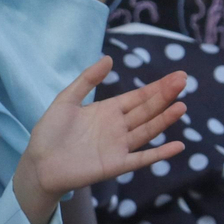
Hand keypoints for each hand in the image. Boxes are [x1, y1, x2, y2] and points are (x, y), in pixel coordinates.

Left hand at [14, 60, 186, 223]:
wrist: (39, 163)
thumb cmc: (50, 132)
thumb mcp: (66, 99)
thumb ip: (87, 80)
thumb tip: (109, 58)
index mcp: (107, 110)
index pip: (138, 97)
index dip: (156, 87)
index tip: (177, 76)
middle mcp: (117, 127)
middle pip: (147, 110)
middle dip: (164, 96)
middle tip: (183, 81)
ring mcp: (119, 146)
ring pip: (147, 130)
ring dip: (165, 119)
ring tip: (181, 106)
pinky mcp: (116, 165)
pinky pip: (142, 158)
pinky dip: (160, 153)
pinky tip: (177, 145)